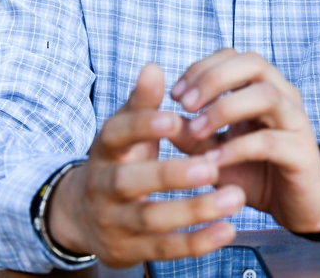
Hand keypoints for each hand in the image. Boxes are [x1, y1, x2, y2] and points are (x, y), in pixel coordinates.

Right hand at [46, 63, 245, 266]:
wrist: (83, 215)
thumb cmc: (120, 160)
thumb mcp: (125, 130)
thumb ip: (142, 102)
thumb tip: (153, 67)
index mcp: (104, 149)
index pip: (116, 134)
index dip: (143, 127)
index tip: (175, 120)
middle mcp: (102, 187)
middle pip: (130, 182)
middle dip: (171, 174)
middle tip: (212, 166)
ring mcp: (113, 222)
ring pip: (151, 219)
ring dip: (194, 210)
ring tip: (235, 197)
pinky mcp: (128, 252)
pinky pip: (165, 249)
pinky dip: (197, 242)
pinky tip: (228, 229)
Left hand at [168, 49, 319, 234]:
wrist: (296, 206)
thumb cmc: (253, 172)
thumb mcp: (214, 152)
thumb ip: (190, 135)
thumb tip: (158, 119)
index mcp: (261, 87)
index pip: (232, 56)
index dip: (202, 68)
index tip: (175, 95)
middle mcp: (282, 95)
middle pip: (253, 63)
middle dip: (214, 78)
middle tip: (185, 104)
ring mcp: (295, 121)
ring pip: (266, 95)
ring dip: (225, 108)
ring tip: (197, 130)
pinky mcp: (302, 152)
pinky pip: (269, 141)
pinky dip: (237, 148)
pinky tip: (212, 162)